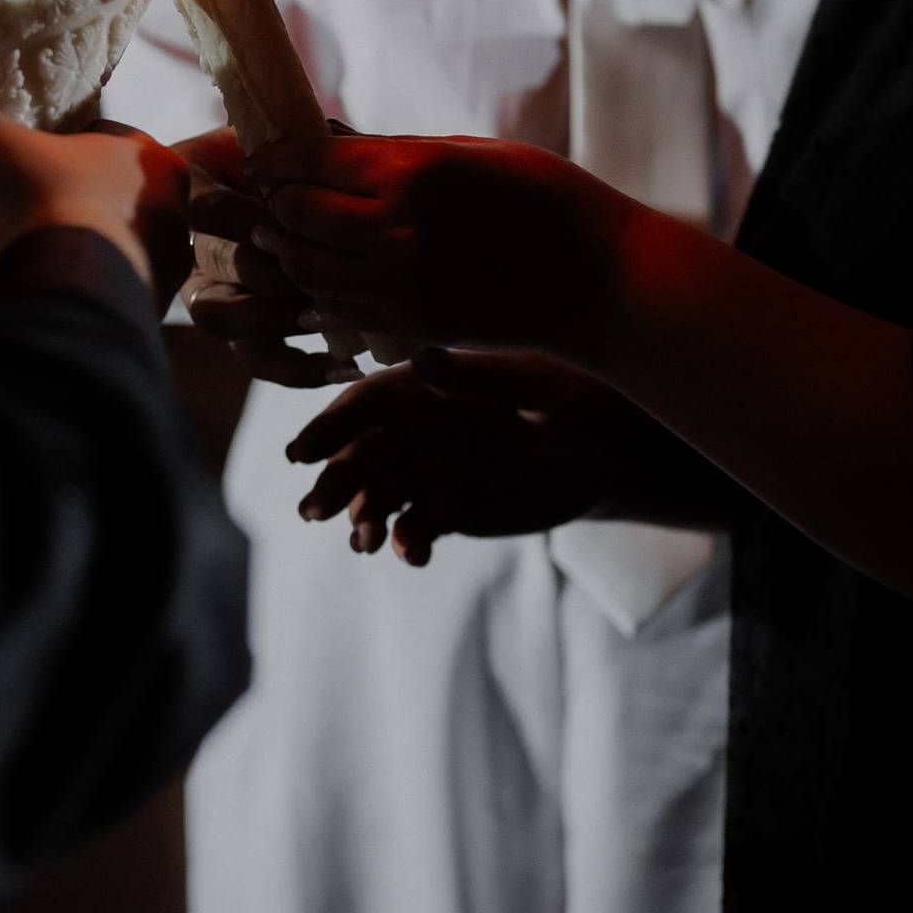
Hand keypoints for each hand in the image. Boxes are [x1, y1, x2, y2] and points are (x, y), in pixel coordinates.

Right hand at [0, 80, 191, 302]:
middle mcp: (174, 225)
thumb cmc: (37, 212)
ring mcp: (160, 284)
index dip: (55, 143)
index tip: (16, 160)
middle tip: (12, 213)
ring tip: (14, 260)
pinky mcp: (138, 334)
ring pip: (106, 257)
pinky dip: (66, 301)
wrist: (55, 313)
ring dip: (67, 257)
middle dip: (63, 205)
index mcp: (156, 165)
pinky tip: (28, 299)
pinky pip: (97, 307)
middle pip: (105, 200)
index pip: (103, 138)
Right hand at [175, 126, 358, 388]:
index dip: (240, 219)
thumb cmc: (296, 165)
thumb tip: (328, 141)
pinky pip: (255, 359)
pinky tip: (343, 365)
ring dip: (273, 317)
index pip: (204, 210)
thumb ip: (302, 147)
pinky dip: (298, 368)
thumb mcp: (290, 145)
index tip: (276, 221)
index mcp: (199, 189)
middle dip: (265, 272)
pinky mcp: (236, 334)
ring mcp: (208, 293)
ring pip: (220, 318)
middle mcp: (193, 245)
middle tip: (314, 275)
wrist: (316, 207)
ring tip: (326, 317)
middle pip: (214, 266)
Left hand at [246, 135, 633, 356]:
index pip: (311, 162)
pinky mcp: (410, 325)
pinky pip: (339, 308)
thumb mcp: (468, 152)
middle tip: (272, 194)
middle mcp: (398, 229)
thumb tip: (328, 144)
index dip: (275, 158)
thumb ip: (394, 152)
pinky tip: (331, 275)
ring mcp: (401, 284)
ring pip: (304, 269)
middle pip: (295, 215)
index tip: (262, 156)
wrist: (598, 279)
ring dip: (291, 250)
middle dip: (276, 202)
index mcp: (414, 171)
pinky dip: (323, 291)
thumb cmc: (543, 197)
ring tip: (295, 236)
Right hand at [284, 350, 642, 562]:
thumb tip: (422, 358)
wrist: (612, 456)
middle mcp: (421, 427)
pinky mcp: (450, 508)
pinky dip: (409, 541)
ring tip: (365, 542)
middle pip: (363, 453)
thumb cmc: (577, 404)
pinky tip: (415, 554)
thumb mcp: (532, 392)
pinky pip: (415, 527)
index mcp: (432, 386)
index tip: (300, 451)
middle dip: (336, 480)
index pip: (368, 402)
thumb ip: (476, 381)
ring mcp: (432, 469)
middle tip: (312, 511)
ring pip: (381, 495)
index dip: (332, 425)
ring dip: (365, 517)